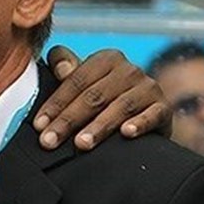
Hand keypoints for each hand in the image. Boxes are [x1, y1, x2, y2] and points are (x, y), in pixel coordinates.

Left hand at [34, 46, 172, 150]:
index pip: (76, 81)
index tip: (39, 125)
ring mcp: (149, 88)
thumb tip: (59, 68)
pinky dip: (140, 123)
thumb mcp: (85, 84)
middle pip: (94, 96)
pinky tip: (127, 133)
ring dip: (99, 126)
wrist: (145, 119)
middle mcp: (129, 70)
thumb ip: (68, 71)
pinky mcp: (165, 108)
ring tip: (81, 144)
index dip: (55, 103)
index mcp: (106, 59)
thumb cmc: (106, 100)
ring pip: (120, 106)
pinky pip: (153, 114)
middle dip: (69, 120)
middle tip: (50, 141)